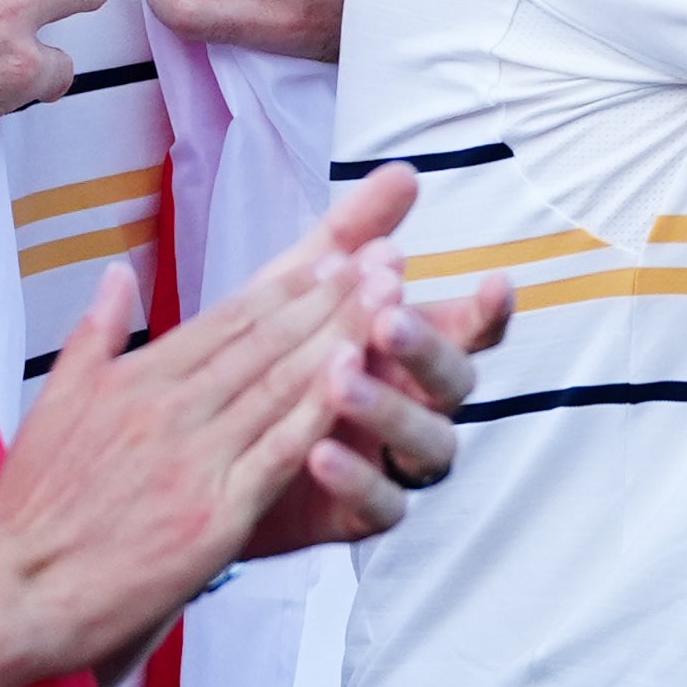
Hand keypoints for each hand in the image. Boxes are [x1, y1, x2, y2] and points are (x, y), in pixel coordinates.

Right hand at [0, 202, 391, 686]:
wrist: (17, 591)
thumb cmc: (39, 504)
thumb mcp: (57, 402)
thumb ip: (98, 334)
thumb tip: (118, 272)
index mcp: (136, 381)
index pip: (228, 321)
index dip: (291, 286)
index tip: (341, 257)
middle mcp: (168, 410)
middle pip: (265, 342)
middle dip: (333, 297)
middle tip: (388, 261)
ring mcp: (194, 459)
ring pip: (281, 385)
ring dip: (342, 338)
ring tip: (390, 299)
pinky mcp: (214, 512)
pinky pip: (279, 452)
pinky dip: (320, 413)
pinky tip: (359, 381)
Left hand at [244, 166, 512, 555]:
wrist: (191, 460)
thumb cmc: (264, 365)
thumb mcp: (297, 292)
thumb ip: (353, 237)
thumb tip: (403, 171)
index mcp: (413, 352)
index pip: (472, 329)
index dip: (489, 310)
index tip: (494, 282)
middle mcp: (419, 405)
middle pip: (457, 382)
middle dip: (426, 348)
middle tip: (388, 317)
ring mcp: (396, 461)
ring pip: (430, 444)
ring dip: (389, 409)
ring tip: (340, 377)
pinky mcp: (361, 515)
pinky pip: (384, 506)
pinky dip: (355, 480)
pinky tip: (315, 449)